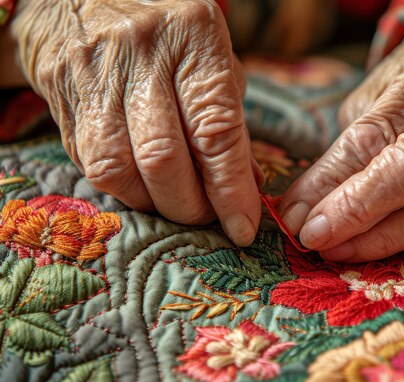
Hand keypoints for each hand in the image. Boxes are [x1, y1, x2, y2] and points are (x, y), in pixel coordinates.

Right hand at [11, 0, 262, 244]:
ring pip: (120, 169)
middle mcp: (142, 52)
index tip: (243, 227)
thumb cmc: (168, 37)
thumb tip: (247, 185)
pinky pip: (91, 165)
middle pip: (164, 158)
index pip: (215, 130)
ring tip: (176, 205)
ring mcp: (95, 73)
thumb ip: (231, 121)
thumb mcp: (213, 61)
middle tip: (209, 217)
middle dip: (191, 206)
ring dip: (154, 205)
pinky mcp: (62, 95)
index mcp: (194, 37)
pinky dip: (125, 191)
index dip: (230, 190)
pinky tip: (144, 187)